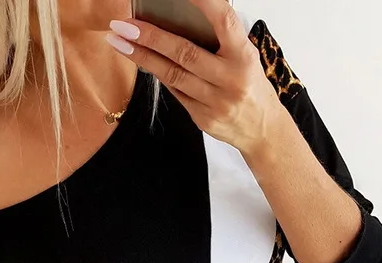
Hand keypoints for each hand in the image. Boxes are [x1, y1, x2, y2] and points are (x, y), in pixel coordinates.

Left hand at [106, 0, 284, 155]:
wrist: (262, 130)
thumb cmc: (250, 84)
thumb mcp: (244, 56)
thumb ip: (219, 39)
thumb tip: (178, 16)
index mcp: (243, 56)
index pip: (223, 20)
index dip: (202, 2)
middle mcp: (230, 78)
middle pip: (184, 53)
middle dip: (150, 37)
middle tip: (123, 24)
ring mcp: (216, 102)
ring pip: (173, 75)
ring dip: (142, 56)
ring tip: (119, 41)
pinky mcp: (203, 119)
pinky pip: (176, 92)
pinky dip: (158, 75)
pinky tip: (141, 60)